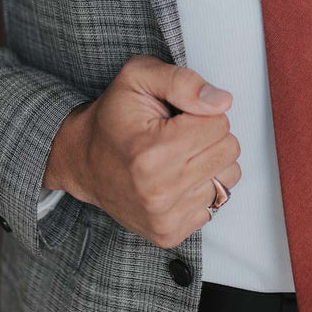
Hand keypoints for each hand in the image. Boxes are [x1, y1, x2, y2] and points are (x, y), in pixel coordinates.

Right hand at [43, 55, 240, 247]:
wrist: (83, 161)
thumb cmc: (111, 119)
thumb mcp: (138, 77)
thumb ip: (183, 82)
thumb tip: (222, 102)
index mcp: (153, 151)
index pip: (220, 123)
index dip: (202, 112)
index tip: (177, 117)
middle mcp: (159, 190)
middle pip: (229, 150)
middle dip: (209, 136)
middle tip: (178, 135)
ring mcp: (164, 216)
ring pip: (228, 176)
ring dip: (209, 162)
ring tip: (178, 157)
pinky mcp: (169, 233)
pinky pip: (217, 202)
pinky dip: (201, 187)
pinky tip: (176, 179)